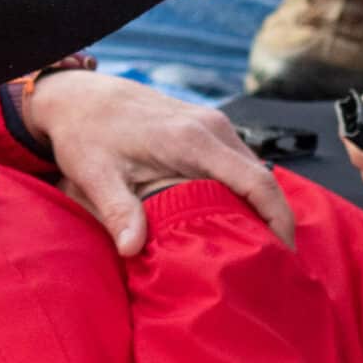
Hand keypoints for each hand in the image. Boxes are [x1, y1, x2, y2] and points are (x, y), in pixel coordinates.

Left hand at [23, 70, 294, 258]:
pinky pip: (239, 163)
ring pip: (254, 171)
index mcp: (193, 140)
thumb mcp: (95, 174)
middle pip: (263, 179)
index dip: (278, 220)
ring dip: (260, 207)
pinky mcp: (207, 127)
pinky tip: (234, 220)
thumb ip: (117, 210)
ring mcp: (212, 124)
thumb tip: (131, 249)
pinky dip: (245, 192)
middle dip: (274, 221)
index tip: (283, 256)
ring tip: (255, 249)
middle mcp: (212, 127)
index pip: (257, 182)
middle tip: (269, 265)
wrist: (79, 97)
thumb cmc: (87, 133)